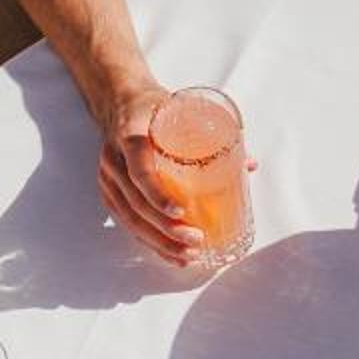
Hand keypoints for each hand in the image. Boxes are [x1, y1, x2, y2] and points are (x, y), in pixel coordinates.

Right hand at [96, 82, 202, 264]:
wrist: (120, 103)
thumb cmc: (154, 108)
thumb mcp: (180, 109)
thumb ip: (213, 135)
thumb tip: (250, 163)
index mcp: (130, 135)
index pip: (139, 170)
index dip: (158, 194)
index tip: (181, 211)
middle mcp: (113, 158)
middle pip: (135, 202)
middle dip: (165, 228)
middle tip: (195, 239)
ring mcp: (108, 178)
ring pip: (129, 218)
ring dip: (158, 241)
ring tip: (187, 255)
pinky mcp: (110, 192)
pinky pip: (127, 221)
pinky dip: (149, 240)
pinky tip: (170, 253)